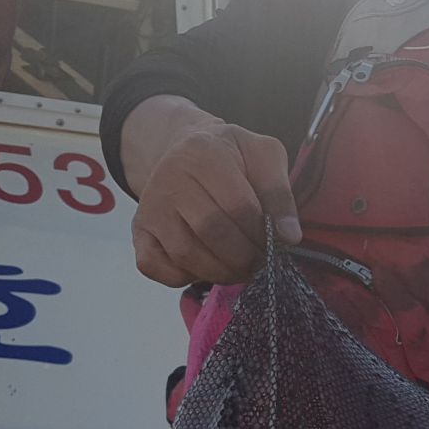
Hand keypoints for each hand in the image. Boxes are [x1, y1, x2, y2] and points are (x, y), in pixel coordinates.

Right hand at [127, 99, 301, 286]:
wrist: (186, 151)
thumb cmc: (232, 158)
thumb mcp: (263, 157)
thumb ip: (279, 193)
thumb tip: (288, 236)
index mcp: (203, 153)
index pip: (239, 206)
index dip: (262, 234)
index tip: (276, 244)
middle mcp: (169, 178)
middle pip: (211, 232)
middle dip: (244, 258)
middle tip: (260, 263)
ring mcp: (150, 207)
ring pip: (186, 255)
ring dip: (221, 272)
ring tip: (241, 268)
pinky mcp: (140, 231)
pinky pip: (156, 267)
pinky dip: (185, 277)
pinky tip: (207, 266)